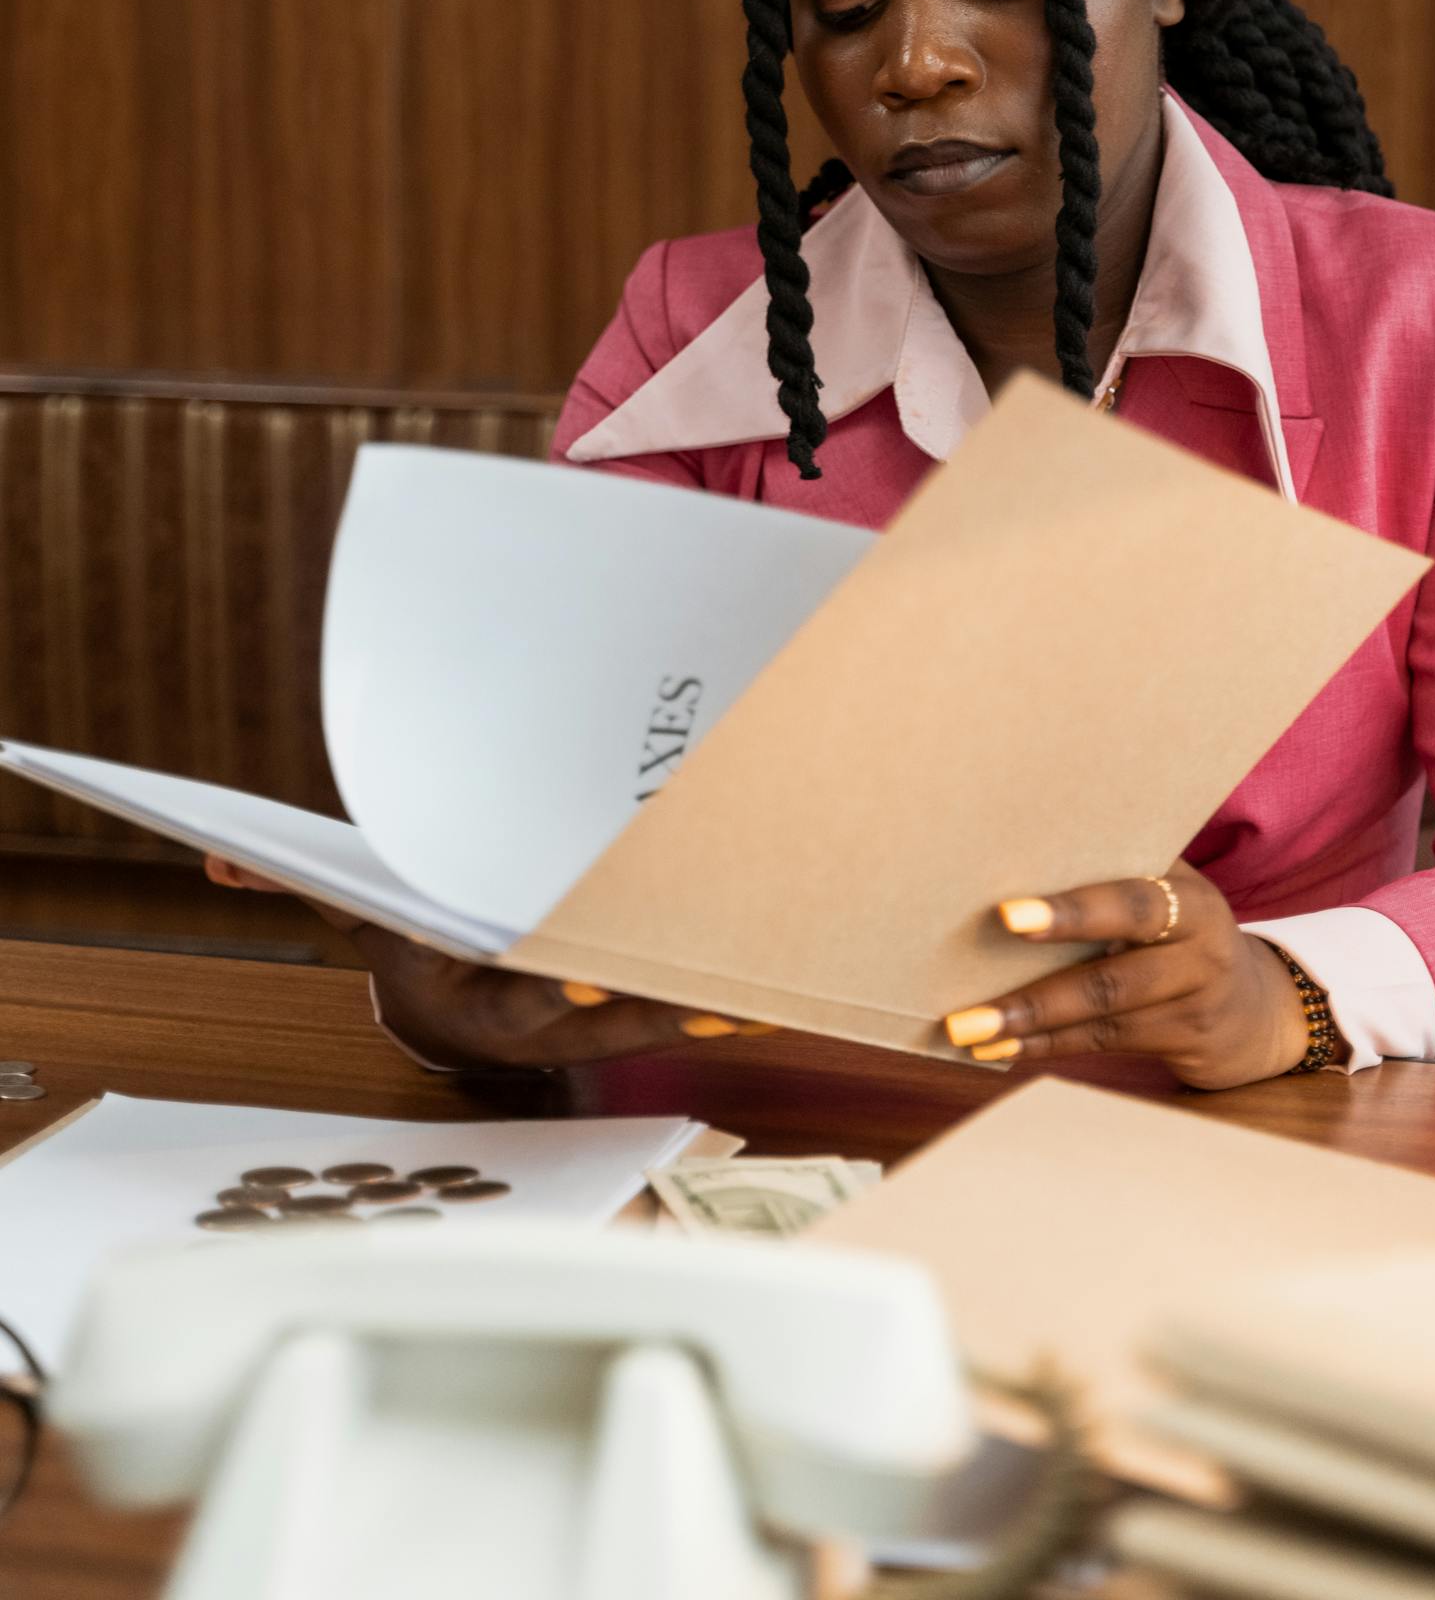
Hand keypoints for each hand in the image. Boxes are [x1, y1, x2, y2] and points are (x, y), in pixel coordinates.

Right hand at [204, 859, 771, 1070]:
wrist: (453, 1013)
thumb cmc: (423, 937)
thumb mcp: (366, 910)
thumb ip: (300, 880)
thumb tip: (213, 856)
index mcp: (478, 988)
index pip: (515, 987)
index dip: (548, 986)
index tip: (581, 975)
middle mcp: (541, 1012)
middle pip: (602, 1008)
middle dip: (646, 999)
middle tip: (701, 986)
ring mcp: (595, 1020)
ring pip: (654, 1019)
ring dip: (704, 1008)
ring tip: (759, 993)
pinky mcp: (638, 1016)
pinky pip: (689, 1016)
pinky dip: (732, 1010)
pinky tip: (780, 1000)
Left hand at [941, 862, 1332, 1089]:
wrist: (1256, 1007)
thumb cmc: (1180, 928)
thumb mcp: (1168, 890)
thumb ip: (1115, 873)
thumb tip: (1012, 854)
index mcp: (1190, 897)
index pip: (1129, 902)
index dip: (1072, 912)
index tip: (1007, 916)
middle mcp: (1200, 951)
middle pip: (1111, 977)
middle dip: (1034, 994)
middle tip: (964, 1007)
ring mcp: (1195, 1004)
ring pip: (1102, 1018)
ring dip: (1029, 1026)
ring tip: (967, 1030)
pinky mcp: (1185, 1045)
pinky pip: (1105, 1043)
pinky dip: (1048, 1045)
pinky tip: (999, 1047)